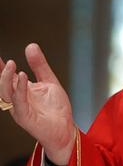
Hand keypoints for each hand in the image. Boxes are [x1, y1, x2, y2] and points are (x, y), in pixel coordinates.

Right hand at [0, 43, 75, 164]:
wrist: (65, 128)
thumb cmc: (55, 109)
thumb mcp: (49, 81)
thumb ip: (40, 65)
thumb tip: (30, 46)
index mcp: (22, 90)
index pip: (9, 76)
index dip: (2, 66)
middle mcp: (18, 99)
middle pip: (4, 84)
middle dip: (2, 72)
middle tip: (7, 60)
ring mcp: (20, 108)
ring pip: (7, 92)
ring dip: (7, 78)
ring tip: (12, 65)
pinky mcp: (25, 116)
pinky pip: (19, 102)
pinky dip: (19, 89)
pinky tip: (23, 77)